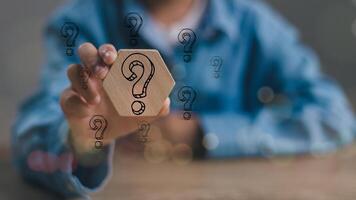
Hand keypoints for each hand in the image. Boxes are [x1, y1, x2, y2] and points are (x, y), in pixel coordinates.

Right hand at [60, 43, 169, 157]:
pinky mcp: (69, 102)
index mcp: (112, 70)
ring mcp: (79, 86)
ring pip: (72, 70)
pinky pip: (67, 97)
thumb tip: (166, 101)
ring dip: (83, 82)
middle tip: (103, 71)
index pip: (107, 52)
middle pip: (86, 51)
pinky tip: (88, 112)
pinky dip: (77, 103)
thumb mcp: (143, 113)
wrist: (105, 136)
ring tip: (96, 99)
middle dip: (93, 56)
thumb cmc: (124, 116)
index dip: (108, 51)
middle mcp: (93, 74)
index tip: (114, 58)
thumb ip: (157, 107)